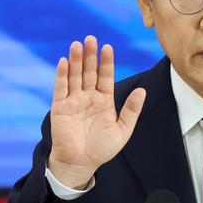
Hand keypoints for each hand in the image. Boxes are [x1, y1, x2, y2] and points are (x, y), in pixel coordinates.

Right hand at [47, 36, 146, 188]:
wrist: (81, 163)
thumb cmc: (102, 148)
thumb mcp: (122, 130)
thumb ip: (131, 110)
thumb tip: (142, 91)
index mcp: (104, 100)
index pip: (105, 76)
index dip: (106, 62)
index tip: (108, 48)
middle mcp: (88, 96)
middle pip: (89, 71)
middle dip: (90, 55)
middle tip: (91, 38)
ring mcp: (73, 100)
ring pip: (74, 76)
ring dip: (75, 60)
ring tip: (77, 45)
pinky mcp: (60, 107)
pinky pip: (60, 88)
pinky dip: (61, 75)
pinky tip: (63, 62)